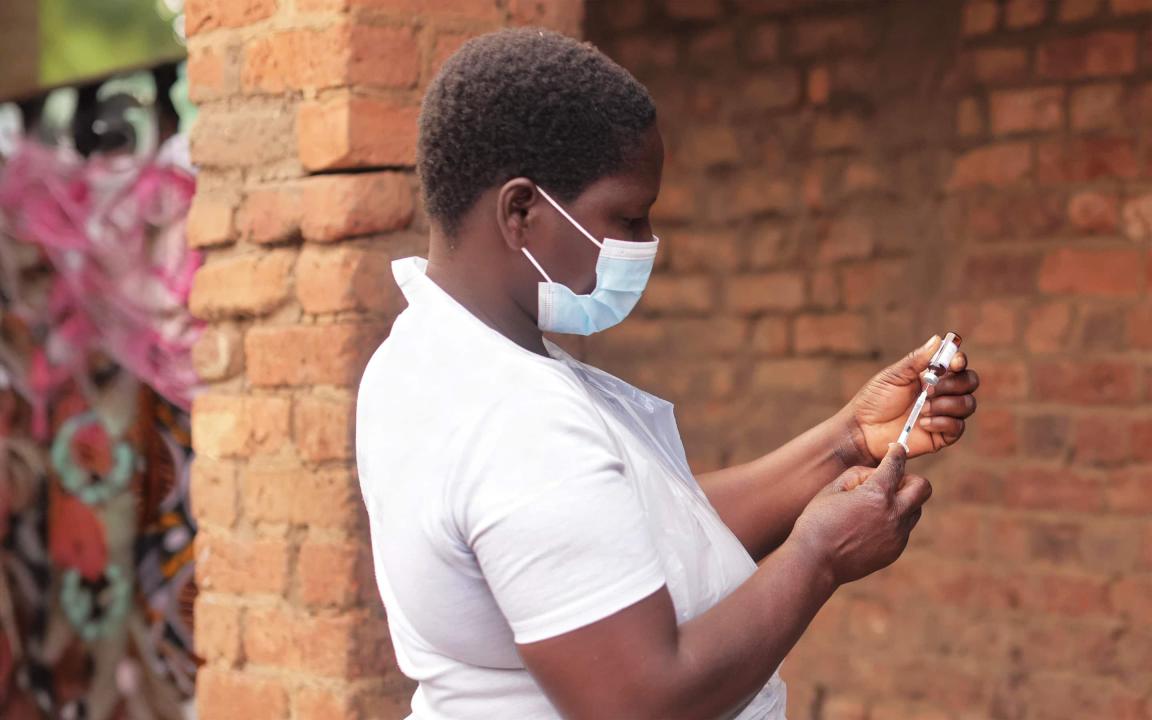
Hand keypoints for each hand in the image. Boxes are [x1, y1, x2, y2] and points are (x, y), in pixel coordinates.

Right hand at [791, 444, 930, 585]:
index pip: (897, 464)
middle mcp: (894, 514)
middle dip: (909, 479)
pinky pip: (903, 530)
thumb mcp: (832, 489)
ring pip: (915, 510)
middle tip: (889, 482)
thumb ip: (858, 475)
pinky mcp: (894, 551)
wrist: (815, 561)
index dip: (897, 452)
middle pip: (923, 488)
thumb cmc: (818, 522)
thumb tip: (875, 474)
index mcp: (877, 494)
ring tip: (875, 506)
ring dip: (902, 502)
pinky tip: (868, 526)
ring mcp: (897, 535)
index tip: (897, 449)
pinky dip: (892, 522)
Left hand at [844, 335, 979, 463]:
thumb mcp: (894, 376)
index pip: (958, 364)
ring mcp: (943, 413)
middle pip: (969, 382)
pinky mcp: (942, 435)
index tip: (954, 363)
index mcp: (931, 375)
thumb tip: (938, 339)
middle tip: (929, 390)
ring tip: (922, 409)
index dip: (960, 361)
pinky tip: (923, 423)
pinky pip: (958, 427)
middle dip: (954, 384)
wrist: (863, 429)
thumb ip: (917, 360)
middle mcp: (942, 393)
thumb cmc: (875, 400)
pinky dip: (943, 422)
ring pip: (967, 404)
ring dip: (946, 404)